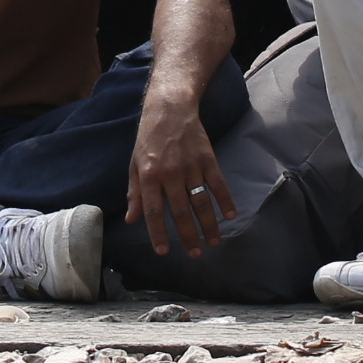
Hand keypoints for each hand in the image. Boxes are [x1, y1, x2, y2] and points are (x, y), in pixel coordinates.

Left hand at [126, 94, 229, 257]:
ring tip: (214, 242)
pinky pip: (218, 184)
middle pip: (180, 212)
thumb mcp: (135, 164)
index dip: (159, 234)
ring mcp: (191, 167)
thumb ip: (134, 193)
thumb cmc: (148, 139)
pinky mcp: (208, 159)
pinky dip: (225, 200)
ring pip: (201, 202)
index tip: (164, 252)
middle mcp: (170, 174)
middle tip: (196, 254)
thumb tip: (132, 220)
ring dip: (209, 224)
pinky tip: (229, 215)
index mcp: (149, 176)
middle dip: (189, 236)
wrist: (169, 108)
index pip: (154, 212)